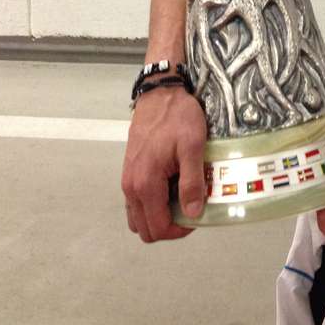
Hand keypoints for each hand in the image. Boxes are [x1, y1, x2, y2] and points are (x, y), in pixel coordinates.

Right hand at [121, 85, 206, 242]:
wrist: (160, 93)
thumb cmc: (178, 117)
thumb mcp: (193, 146)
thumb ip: (192, 182)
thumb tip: (193, 214)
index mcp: (146, 184)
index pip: (158, 228)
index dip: (180, 230)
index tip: (197, 214)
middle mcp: (131, 187)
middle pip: (145, 229)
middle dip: (169, 227)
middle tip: (190, 208)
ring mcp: (127, 180)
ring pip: (138, 217)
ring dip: (158, 216)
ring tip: (181, 198)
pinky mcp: (129, 171)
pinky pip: (136, 202)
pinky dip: (151, 204)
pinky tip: (170, 186)